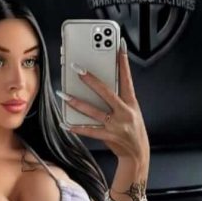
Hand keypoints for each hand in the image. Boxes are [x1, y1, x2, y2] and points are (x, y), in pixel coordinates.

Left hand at [58, 38, 149, 162]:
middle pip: (106, 92)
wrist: (137, 153)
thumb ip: (118, 99)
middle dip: (91, 80)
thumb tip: (99, 86)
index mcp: (131, 103)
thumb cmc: (131, 129)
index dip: (123, 63)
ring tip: (63, 94)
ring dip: (76, 102)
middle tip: (77, 68)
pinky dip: (77, 127)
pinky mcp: (109, 137)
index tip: (119, 47)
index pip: (127, 79)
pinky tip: (66, 123)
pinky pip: (90, 131)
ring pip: (93, 111)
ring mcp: (116, 125)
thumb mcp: (131, 111)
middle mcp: (125, 112)